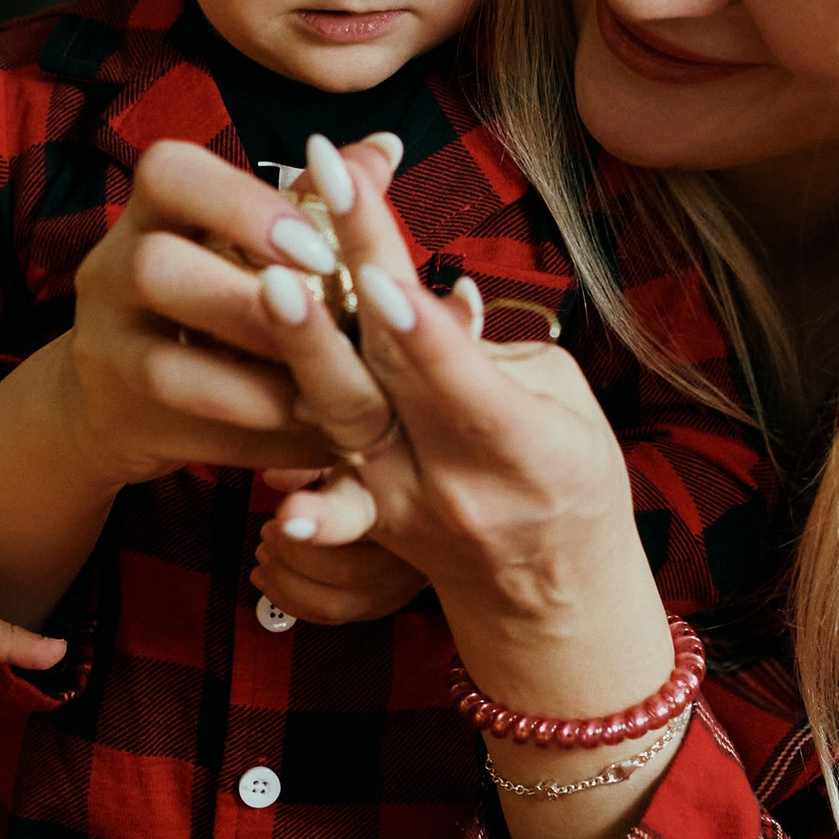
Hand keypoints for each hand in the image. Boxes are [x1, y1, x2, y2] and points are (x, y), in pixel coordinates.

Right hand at [45, 135, 343, 493]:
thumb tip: (385, 149)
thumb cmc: (209, 297)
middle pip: (154, 267)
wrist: (118, 394)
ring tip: (327, 397)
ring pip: (164, 366)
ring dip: (255, 387)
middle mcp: (112, 271)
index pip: (169, 172)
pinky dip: (260, 442)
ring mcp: (104, 349)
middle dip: (247, 302)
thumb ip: (314, 201)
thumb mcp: (247, 245)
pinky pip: (187, 436)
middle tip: (324, 325)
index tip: (318, 244)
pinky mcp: (118, 418)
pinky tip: (317, 441)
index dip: (242, 202)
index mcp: (152, 212)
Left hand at [230, 135, 668, 716]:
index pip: (461, 378)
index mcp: (524, 445)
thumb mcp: (563, 399)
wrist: (553, 593)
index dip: (420, 330)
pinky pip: (333, 502)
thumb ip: (487, 350)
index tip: (378, 272)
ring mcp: (404, 507)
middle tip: (293, 245)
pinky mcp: (370, 520)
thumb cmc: (570, 471)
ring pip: (344, 426)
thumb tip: (416, 296)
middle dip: (340, 310)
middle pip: (388, 383)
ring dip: (303, 355)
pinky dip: (310, 504)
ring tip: (267, 288)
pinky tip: (281, 511)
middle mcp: (457, 481)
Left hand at [250, 464, 429, 628]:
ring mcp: (397, 585)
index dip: (321, 520)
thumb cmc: (373, 478)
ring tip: (265, 552)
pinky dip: (289, 600)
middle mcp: (405, 551)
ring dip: (286, 581)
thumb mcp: (347, 459)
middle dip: (292, 554)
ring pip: (333, 601)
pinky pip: (330, 616)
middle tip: (268, 529)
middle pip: (344, 570)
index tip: (283, 518)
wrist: (419, 506)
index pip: (360, 516)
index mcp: (395, 503)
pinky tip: (267, 577)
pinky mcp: (381, 605)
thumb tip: (274, 478)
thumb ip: (312, 465)